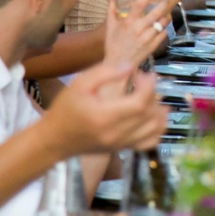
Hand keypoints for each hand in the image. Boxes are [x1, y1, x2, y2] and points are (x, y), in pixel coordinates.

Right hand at [43, 63, 167, 155]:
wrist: (55, 139)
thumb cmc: (65, 109)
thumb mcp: (79, 84)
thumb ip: (105, 72)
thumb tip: (130, 67)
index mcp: (105, 116)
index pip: (140, 103)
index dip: (148, 85)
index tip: (141, 74)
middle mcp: (116, 134)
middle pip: (150, 115)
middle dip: (153, 94)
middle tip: (143, 83)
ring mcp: (121, 144)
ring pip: (155, 129)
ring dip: (159, 111)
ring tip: (150, 97)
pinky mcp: (124, 148)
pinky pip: (150, 142)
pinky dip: (158, 128)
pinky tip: (152, 116)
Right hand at [103, 0, 170, 72]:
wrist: (117, 64)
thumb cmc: (113, 45)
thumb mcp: (110, 28)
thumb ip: (111, 12)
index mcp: (127, 23)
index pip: (138, 5)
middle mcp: (138, 29)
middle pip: (155, 14)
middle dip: (163, 5)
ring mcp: (146, 38)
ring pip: (161, 24)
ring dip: (165, 18)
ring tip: (166, 14)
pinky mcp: (152, 46)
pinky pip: (162, 35)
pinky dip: (164, 30)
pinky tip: (163, 27)